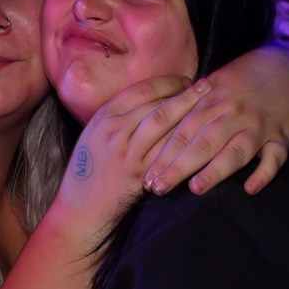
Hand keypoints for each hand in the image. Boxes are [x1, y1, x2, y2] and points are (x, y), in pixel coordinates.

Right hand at [54, 75, 210, 243]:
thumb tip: (148, 100)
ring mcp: (126, 151)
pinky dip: (183, 140)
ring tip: (208, 104)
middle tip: (206, 85)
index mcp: (103, 116)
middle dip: (184, 92)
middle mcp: (114, 130)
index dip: (167, 82)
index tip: (185, 80)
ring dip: (188, 111)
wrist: (80, 208)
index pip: (141, 90)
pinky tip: (200, 135)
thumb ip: (116, 118)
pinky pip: (165, 151)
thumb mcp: (93, 136)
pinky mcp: (138, 173)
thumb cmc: (88, 171)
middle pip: (156, 103)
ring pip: (162, 123)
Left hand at [143, 47, 288, 195]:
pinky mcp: (283, 137)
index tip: (146, 176)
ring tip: (195, 188)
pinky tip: (250, 189)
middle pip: (203, 143)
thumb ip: (185, 109)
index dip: (163, 154)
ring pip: (236, 150)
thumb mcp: (210, 87)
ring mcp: (258, 126)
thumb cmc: (238, 84)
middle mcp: (233, 114)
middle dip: (178, 166)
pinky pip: (276, 157)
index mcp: (211, 102)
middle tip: (157, 187)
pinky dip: (265, 173)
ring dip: (216, 170)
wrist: (287, 70)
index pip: (182, 131)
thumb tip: (152, 129)